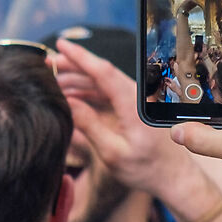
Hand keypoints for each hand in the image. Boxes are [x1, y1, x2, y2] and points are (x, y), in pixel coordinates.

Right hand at [54, 37, 203, 205]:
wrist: (173, 178)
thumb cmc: (146, 170)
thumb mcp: (112, 153)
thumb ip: (89, 125)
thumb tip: (67, 102)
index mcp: (133, 105)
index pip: (103, 72)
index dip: (80, 56)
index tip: (61, 43)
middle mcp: (135, 97)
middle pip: (101, 72)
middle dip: (73, 65)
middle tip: (47, 63)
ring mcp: (134, 102)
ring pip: (102, 82)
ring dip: (77, 78)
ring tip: (53, 80)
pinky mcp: (132, 109)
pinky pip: (107, 93)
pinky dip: (87, 91)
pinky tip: (69, 94)